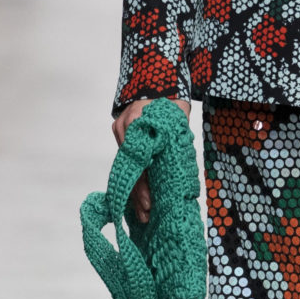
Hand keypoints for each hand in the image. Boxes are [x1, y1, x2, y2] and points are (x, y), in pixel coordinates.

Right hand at [112, 95, 191, 223]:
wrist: (159, 84)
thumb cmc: (171, 103)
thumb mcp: (178, 117)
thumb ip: (175, 139)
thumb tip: (177, 168)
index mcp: (137, 121)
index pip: (138, 159)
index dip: (143, 183)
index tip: (149, 201)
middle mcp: (124, 127)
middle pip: (130, 166)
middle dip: (138, 193)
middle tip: (147, 213)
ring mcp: (121, 132)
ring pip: (127, 167)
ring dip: (135, 191)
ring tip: (143, 214)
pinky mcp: (122, 137)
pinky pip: (127, 162)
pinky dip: (134, 181)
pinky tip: (137, 201)